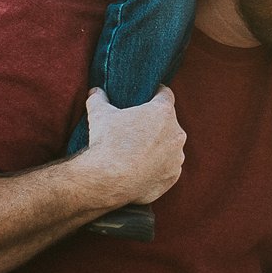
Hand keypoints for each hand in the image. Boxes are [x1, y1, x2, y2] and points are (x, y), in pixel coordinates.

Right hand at [82, 86, 185, 204]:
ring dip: (159, 146)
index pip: (165, 94)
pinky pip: (168, 167)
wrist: (108, 181)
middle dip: (156, 123)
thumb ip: (98, 99)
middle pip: (168, 122)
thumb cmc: (107, 143)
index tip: (149, 96)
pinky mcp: (173, 176)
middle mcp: (176, 133)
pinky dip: (158, 167)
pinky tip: (142, 169)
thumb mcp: (99, 115)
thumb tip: (94, 91)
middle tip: (137, 128)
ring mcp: (177, 157)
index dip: (156, 93)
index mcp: (162, 112)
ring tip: (139, 152)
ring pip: (170, 146)